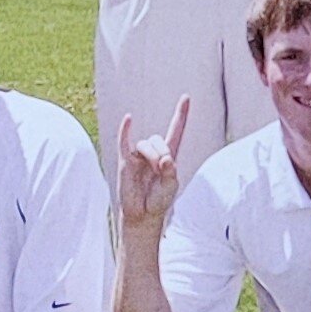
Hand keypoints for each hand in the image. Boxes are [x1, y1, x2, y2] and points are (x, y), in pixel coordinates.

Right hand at [115, 94, 189, 232]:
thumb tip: (166, 158)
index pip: (176, 129)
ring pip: (145, 143)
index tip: (186, 97)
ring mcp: (137, 155)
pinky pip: (124, 141)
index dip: (181, 114)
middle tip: (161, 169)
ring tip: (152, 172)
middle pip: (158, 138)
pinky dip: (125, 129)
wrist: (142, 214)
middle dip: (162, 151)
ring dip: (151, 155)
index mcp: (169, 155)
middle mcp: (153, 152)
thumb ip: (171, 171)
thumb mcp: (172, 186)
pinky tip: (129, 118)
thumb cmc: (158, 200)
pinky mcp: (125, 161)